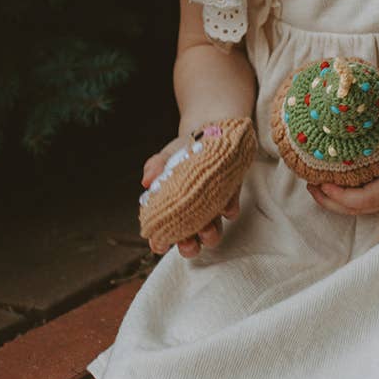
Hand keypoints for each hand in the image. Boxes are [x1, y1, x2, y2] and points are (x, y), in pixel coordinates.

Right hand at [141, 134, 242, 258]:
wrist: (208, 131)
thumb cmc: (182, 150)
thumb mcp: (166, 157)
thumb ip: (155, 167)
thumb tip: (147, 181)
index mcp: (173, 208)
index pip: (164, 232)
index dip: (160, 242)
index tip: (160, 244)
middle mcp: (192, 213)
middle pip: (190, 241)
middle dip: (189, 246)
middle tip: (188, 243)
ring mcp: (211, 207)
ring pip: (212, 232)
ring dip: (210, 234)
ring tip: (208, 227)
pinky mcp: (230, 196)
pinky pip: (231, 209)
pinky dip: (229, 210)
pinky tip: (226, 207)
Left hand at [305, 90, 378, 215]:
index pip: (364, 200)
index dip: (340, 195)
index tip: (322, 183)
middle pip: (354, 210)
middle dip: (328, 200)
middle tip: (309, 183)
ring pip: (359, 210)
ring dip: (336, 201)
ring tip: (317, 184)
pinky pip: (368, 204)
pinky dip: (349, 198)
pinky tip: (340, 183)